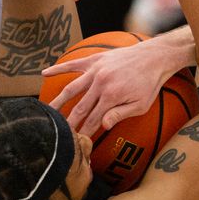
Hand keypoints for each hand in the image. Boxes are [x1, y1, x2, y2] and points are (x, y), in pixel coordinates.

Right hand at [42, 37, 180, 135]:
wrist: (153, 57)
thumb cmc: (149, 84)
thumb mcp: (141, 105)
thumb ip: (120, 114)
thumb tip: (103, 126)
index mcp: (112, 96)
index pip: (94, 119)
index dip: (85, 132)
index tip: (77, 142)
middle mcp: (101, 83)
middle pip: (80, 107)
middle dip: (69, 122)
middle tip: (58, 134)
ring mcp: (96, 70)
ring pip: (71, 88)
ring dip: (58, 101)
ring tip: (46, 111)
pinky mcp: (95, 60)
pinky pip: (73, 64)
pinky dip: (58, 68)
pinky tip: (44, 74)